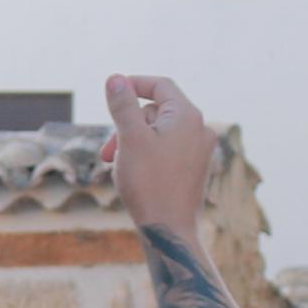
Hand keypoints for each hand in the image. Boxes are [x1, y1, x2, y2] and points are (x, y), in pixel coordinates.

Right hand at [102, 74, 214, 230]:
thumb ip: (123, 105)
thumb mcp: (130, 139)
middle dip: (129, 125)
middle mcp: (200, 129)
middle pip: (157, 111)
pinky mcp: (196, 168)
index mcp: (188, 116)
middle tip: (106, 151)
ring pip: (161, 132)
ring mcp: (201, 150)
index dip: (134, 85)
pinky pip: (169, 148)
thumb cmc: (148, 184)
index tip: (112, 92)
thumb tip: (115, 78)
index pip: (160, 86)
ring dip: (135, 141)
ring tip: (118, 165)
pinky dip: (149, 153)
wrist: (169, 229)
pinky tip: (136, 173)